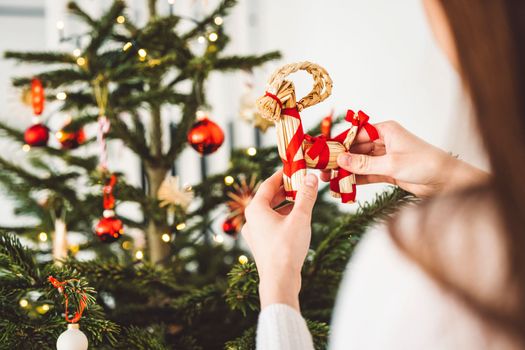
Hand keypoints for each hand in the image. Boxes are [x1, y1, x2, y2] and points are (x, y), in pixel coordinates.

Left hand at [242, 170, 318, 310]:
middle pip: (268, 198)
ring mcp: (254, 234)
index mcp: (255, 209)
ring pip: (270, 212)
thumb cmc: (287, 248)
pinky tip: (297, 220)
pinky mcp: (261, 245)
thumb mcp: (300, 218)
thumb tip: (310, 178)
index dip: (282, 175)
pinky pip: (271, 225)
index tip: (293, 169)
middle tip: (300, 183)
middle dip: (285, 190)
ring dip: (285, 205)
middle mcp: (251, 220)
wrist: (279, 281)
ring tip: (302, 200)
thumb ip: (306, 196)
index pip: (268, 184)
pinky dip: (282, 218)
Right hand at [321, 121, 487, 196]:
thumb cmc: (424, 164)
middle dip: (340, 159)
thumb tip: (340, 160)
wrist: (446, 182)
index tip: (323, 150)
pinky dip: (357, 179)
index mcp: (386, 130)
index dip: (339, 142)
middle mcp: (384, 141)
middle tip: (322, 167)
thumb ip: (364, 164)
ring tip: (328, 178)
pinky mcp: (388, 171)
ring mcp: (385, 157)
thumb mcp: (391, 163)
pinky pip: (367, 174)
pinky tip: (343, 185)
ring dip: (346, 171)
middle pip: (356, 149)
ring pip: (360, 163)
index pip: (356, 133)